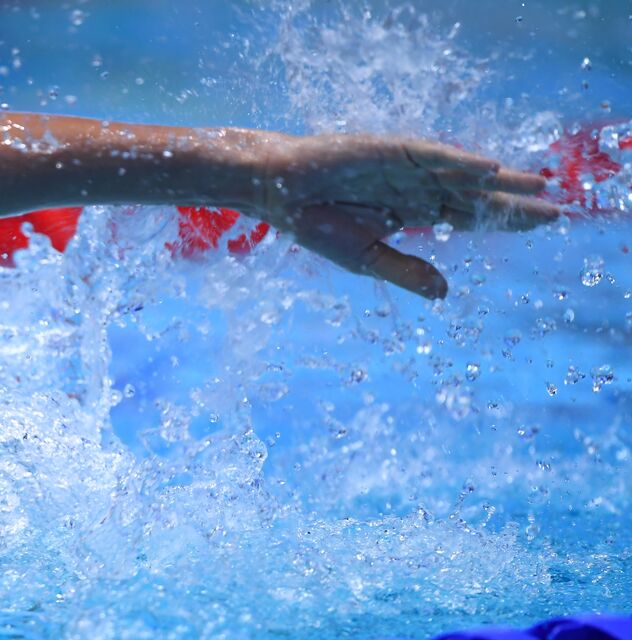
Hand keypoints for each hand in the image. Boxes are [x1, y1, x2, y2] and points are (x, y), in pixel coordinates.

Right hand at [249, 133, 559, 298]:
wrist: (279, 191)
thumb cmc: (314, 222)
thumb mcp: (365, 257)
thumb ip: (405, 270)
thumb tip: (445, 292)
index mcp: (411, 211)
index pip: (469, 216)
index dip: (504, 220)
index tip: (542, 225)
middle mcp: (416, 186)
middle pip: (475, 196)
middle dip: (514, 202)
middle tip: (556, 209)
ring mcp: (405, 167)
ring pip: (462, 174)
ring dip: (500, 180)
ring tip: (538, 183)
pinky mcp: (390, 151)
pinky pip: (432, 157)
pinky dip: (461, 162)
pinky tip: (490, 170)